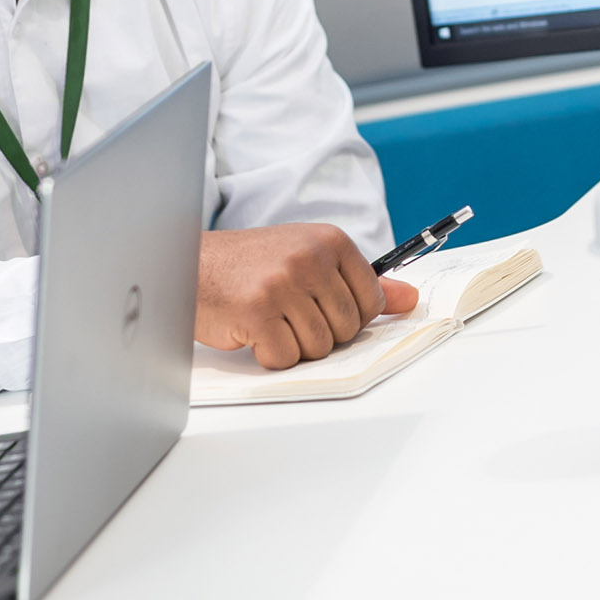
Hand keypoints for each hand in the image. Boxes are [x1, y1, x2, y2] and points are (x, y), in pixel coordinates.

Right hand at [196, 225, 419, 368]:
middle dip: (320, 333)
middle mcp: (310, 258)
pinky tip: (253, 330)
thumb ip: (361, 281)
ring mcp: (283, 284)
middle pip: (347, 328)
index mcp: (330, 241)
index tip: (322, 307)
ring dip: (293, 344)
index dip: (349, 316)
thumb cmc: (252, 264)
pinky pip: (285, 358)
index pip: (372, 300)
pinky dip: (269, 354)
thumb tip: (410, 300)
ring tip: (270, 319)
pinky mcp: (257, 312)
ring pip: (318, 347)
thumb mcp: (309, 258)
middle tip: (288, 313)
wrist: (190, 263)